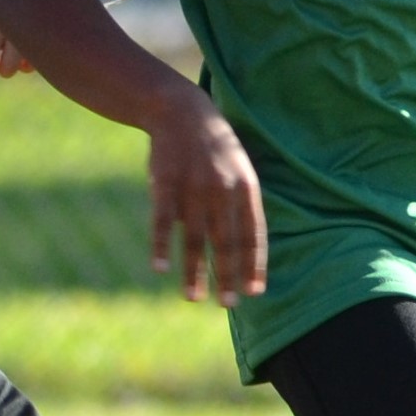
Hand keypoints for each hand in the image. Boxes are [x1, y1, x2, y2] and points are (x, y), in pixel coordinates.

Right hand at [145, 88, 264, 299]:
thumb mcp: (239, 169)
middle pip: (226, 241)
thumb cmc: (214, 147)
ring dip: (195, 271)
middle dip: (227, 275)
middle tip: (227, 304)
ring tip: (193, 298)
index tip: (254, 291)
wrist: (181, 111)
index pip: (253, 233)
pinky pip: (163, 221)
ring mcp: (192, 186)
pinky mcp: (164, 183)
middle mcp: (221, 189)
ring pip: (195, 238)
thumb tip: (243, 249)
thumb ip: (240, 205)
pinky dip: (162, 246)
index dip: (254, 264)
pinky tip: (161, 268)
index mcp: (245, 187)